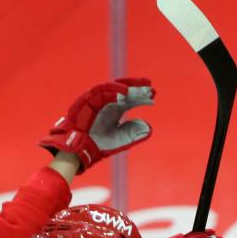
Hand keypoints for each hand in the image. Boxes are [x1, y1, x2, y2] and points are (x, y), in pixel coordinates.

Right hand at [40, 77, 154, 172]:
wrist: (82, 149)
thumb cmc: (100, 144)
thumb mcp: (122, 139)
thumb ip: (134, 133)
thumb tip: (148, 126)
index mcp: (115, 110)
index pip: (131, 100)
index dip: (141, 97)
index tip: (153, 96)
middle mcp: (108, 103)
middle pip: (125, 92)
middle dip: (137, 88)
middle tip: (150, 88)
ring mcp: (98, 100)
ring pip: (115, 89)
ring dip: (128, 88)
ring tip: (141, 90)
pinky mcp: (89, 100)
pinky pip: (102, 91)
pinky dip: (114, 90)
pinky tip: (126, 92)